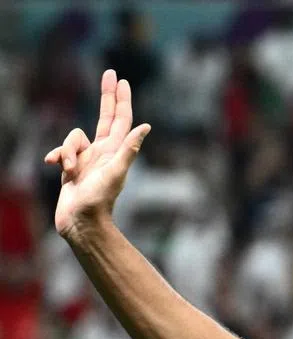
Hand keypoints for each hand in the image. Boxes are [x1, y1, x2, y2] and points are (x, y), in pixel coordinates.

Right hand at [44, 69, 150, 239]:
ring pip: (73, 136)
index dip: (121, 100)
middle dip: (106, 96)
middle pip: (104, 117)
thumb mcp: (116, 172)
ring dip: (67, 150)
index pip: (121, 120)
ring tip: (69, 169)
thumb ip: (129, 149)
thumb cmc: (99, 200)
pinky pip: (60, 151)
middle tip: (109, 74)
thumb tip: (146, 127)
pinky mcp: (71, 166)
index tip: (121, 80)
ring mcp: (86, 158)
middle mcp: (102, 151)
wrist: (81, 221)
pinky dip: (56, 156)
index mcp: (114, 151)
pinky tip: (56, 167)